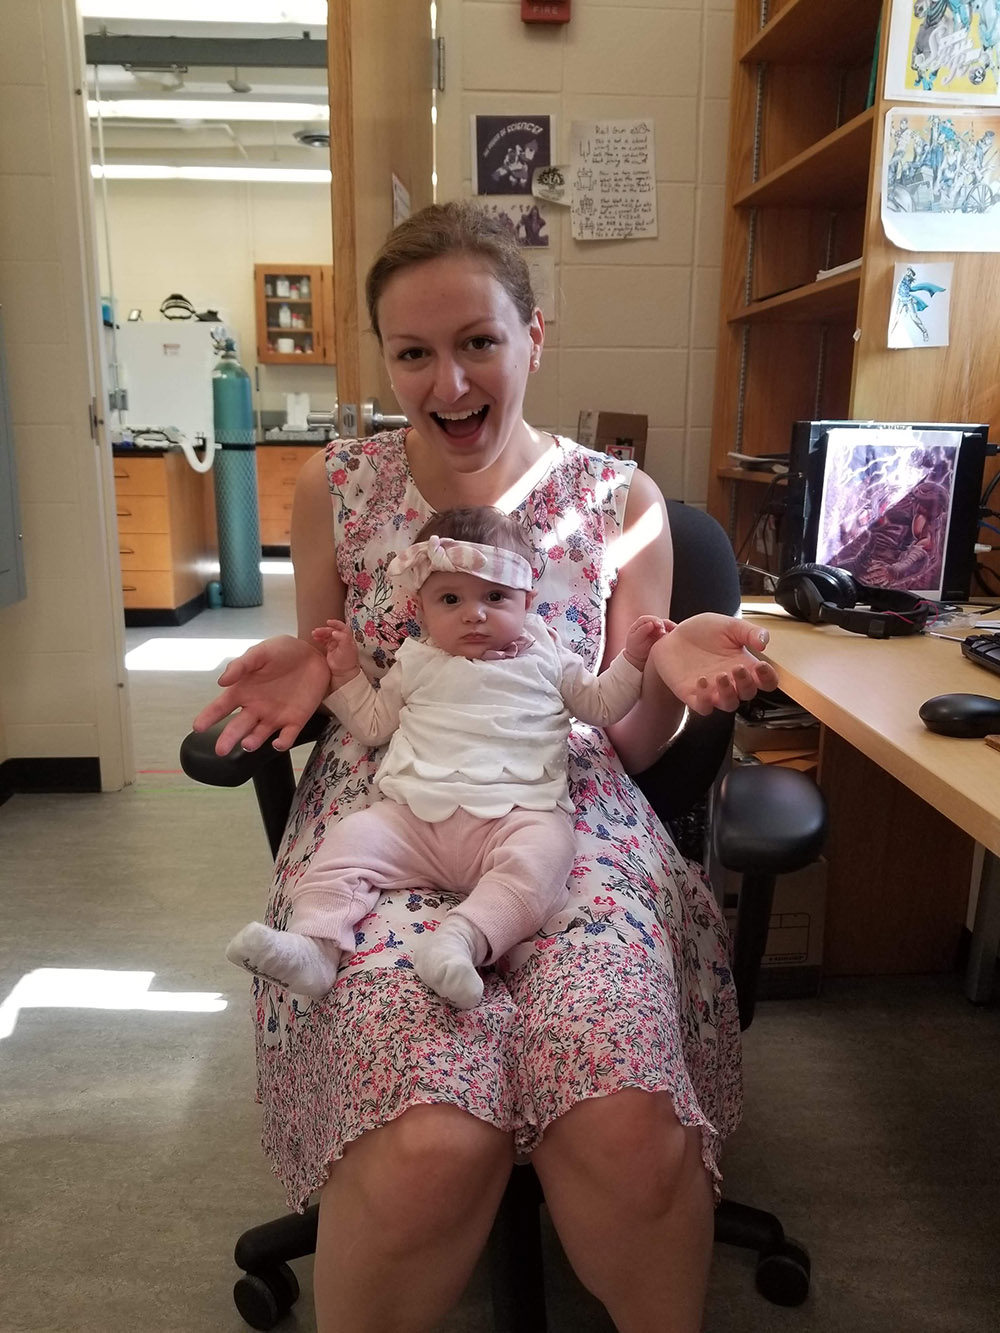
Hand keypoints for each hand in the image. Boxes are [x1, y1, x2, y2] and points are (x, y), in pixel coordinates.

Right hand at [192, 635, 333, 754]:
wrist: (313, 653)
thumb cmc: (283, 651)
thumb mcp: (260, 652)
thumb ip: (241, 665)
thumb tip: (221, 681)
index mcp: (243, 691)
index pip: (221, 708)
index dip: (208, 717)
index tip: (197, 727)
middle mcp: (255, 708)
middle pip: (238, 727)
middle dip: (228, 738)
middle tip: (220, 750)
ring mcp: (275, 716)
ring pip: (259, 735)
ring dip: (253, 741)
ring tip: (247, 744)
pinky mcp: (295, 720)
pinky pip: (287, 735)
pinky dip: (282, 742)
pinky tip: (277, 743)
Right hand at [312, 619, 360, 685]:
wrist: (344, 673)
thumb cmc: (347, 662)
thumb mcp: (347, 649)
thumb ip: (342, 638)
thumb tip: (335, 632)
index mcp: (348, 639)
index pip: (342, 627)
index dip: (336, 623)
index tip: (329, 622)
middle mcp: (342, 640)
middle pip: (332, 631)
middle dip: (324, 630)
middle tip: (317, 631)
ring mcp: (336, 644)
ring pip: (327, 635)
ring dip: (321, 633)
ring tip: (314, 633)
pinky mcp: (330, 649)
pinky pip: (324, 641)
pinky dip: (319, 638)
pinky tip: (315, 638)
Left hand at [622, 614, 669, 669]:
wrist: (638, 658)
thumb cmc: (635, 648)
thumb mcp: (635, 639)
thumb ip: (642, 630)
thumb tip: (651, 623)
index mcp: (642, 623)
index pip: (649, 619)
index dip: (655, 620)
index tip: (659, 625)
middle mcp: (652, 624)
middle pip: (660, 621)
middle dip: (664, 625)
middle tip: (665, 632)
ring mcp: (659, 629)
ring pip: (667, 625)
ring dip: (671, 628)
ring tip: (673, 634)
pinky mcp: (665, 636)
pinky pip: (671, 632)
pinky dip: (674, 634)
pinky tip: (676, 638)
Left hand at [650, 613, 777, 714]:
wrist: (674, 636)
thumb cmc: (703, 632)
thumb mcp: (729, 626)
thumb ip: (749, 632)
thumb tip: (764, 641)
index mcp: (745, 665)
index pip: (766, 681)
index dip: (768, 678)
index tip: (762, 666)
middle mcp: (731, 681)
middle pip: (748, 694)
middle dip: (746, 683)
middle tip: (738, 668)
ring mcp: (713, 690)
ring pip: (729, 704)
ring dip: (728, 694)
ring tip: (721, 675)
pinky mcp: (693, 695)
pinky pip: (704, 707)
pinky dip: (704, 699)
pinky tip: (701, 680)